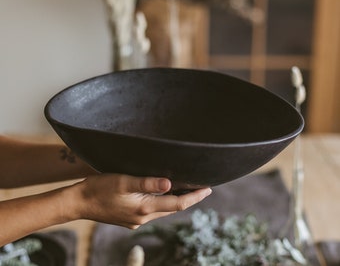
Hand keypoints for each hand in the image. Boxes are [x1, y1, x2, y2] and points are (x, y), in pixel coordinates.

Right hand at [71, 174, 211, 228]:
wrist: (79, 202)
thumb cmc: (100, 188)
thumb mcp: (124, 181)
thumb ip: (147, 183)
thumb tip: (170, 183)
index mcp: (144, 208)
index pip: (178, 204)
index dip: (195, 197)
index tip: (208, 189)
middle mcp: (143, 218)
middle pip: (172, 209)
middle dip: (188, 198)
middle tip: (201, 187)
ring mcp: (136, 221)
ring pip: (162, 210)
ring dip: (175, 201)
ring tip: (186, 189)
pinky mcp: (130, 220)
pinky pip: (152, 211)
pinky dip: (161, 203)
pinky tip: (162, 194)